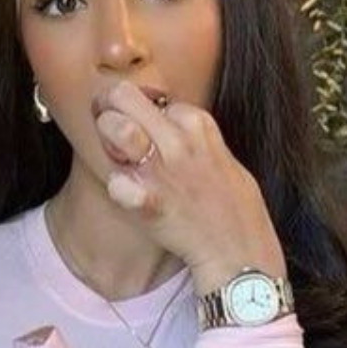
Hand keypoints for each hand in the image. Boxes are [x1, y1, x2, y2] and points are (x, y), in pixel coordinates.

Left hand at [94, 80, 286, 294]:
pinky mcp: (151, 203)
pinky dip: (117, 190)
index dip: (141, 115)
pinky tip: (127, 196)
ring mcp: (163, 169)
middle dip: (108, 110)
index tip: (144, 135)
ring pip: (114, 127)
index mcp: (198, 123)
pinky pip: (117, 184)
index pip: (151, 97)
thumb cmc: (231, 208)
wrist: (240, 251)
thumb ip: (193, 138)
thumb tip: (168, 123)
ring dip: (106, 141)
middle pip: (122, 96)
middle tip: (109, 131)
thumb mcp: (221, 157)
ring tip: (119, 160)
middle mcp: (178, 140)